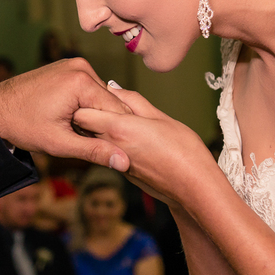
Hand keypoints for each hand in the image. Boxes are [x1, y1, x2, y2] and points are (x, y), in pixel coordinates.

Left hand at [0, 59, 132, 170]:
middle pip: (110, 101)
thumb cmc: (22, 125)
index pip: (117, 110)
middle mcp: (81, 66)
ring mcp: (75, 64)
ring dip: (96, 115)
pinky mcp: (69, 67)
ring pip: (101, 96)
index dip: (115, 132)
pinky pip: (89, 89)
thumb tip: (124, 162)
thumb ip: (94, 151)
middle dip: (104, 123)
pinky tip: (73, 119)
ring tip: (77, 130)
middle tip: (87, 141)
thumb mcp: (60, 143)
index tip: (108, 147)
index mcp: (81, 80)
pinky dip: (86, 105)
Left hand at [73, 87, 216, 205]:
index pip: (81, 112)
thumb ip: (133, 100)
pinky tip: (127, 135)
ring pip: (93, 139)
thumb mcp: (160, 116)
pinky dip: (109, 140)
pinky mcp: (122, 171)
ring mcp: (115, 160)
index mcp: (118, 128)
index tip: (96, 92)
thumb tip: (113, 87)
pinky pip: (107, 150)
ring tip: (117, 117)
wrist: (193, 186)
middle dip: (87, 111)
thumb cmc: (183, 150)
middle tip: (103, 101)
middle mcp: (111, 145)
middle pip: (83, 126)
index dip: (85, 99)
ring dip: (98, 126)